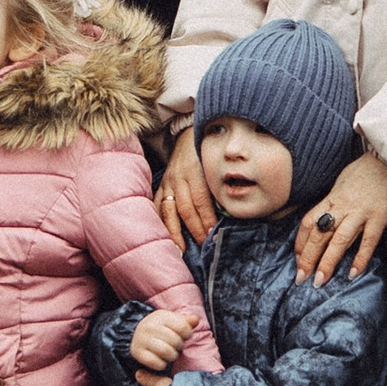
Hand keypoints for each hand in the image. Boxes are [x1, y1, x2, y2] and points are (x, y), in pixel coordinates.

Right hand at [127, 308, 195, 377]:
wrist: (137, 334)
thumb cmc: (161, 328)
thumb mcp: (173, 321)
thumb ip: (186, 322)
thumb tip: (195, 320)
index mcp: (161, 316)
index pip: (183, 327)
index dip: (187, 334)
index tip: (184, 336)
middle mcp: (150, 326)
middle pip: (176, 341)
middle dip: (179, 346)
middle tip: (176, 347)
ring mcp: (142, 339)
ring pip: (166, 352)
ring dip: (172, 356)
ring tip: (170, 354)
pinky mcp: (137, 352)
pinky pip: (156, 363)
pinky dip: (162, 364)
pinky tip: (161, 360)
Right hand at [158, 128, 215, 244]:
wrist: (187, 135)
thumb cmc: (207, 153)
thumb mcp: (216, 164)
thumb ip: (219, 185)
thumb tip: (229, 212)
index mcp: (194, 171)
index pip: (201, 200)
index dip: (207, 219)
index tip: (214, 235)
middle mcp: (178, 178)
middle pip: (185, 209)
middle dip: (195, 230)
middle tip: (204, 245)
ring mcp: (167, 183)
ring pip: (168, 211)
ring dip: (175, 232)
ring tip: (181, 250)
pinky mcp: (160, 186)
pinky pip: (157, 207)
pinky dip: (161, 223)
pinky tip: (165, 237)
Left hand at [295, 149, 386, 282]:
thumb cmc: (368, 170)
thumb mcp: (343, 181)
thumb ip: (334, 201)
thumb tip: (324, 218)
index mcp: (332, 198)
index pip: (309, 222)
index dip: (300, 243)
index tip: (297, 260)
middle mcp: (343, 206)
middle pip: (320, 234)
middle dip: (308, 258)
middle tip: (300, 278)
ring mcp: (361, 212)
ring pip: (339, 240)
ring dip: (328, 262)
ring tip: (320, 281)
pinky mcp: (379, 217)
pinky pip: (368, 240)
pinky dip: (360, 258)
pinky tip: (352, 274)